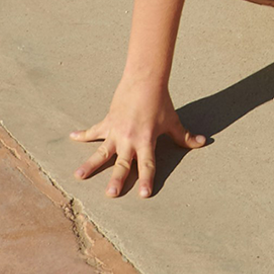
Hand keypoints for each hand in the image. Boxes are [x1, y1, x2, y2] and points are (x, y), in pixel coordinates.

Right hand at [73, 85, 206, 200]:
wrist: (146, 78)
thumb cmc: (160, 101)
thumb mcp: (172, 120)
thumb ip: (184, 136)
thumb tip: (203, 142)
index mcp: (146, 140)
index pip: (148, 165)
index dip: (147, 179)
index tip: (144, 195)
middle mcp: (129, 139)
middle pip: (122, 163)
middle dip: (116, 180)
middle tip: (111, 195)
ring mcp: (116, 131)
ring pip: (101, 152)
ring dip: (90, 164)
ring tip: (78, 176)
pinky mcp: (108, 121)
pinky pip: (93, 130)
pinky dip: (81, 134)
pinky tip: (70, 136)